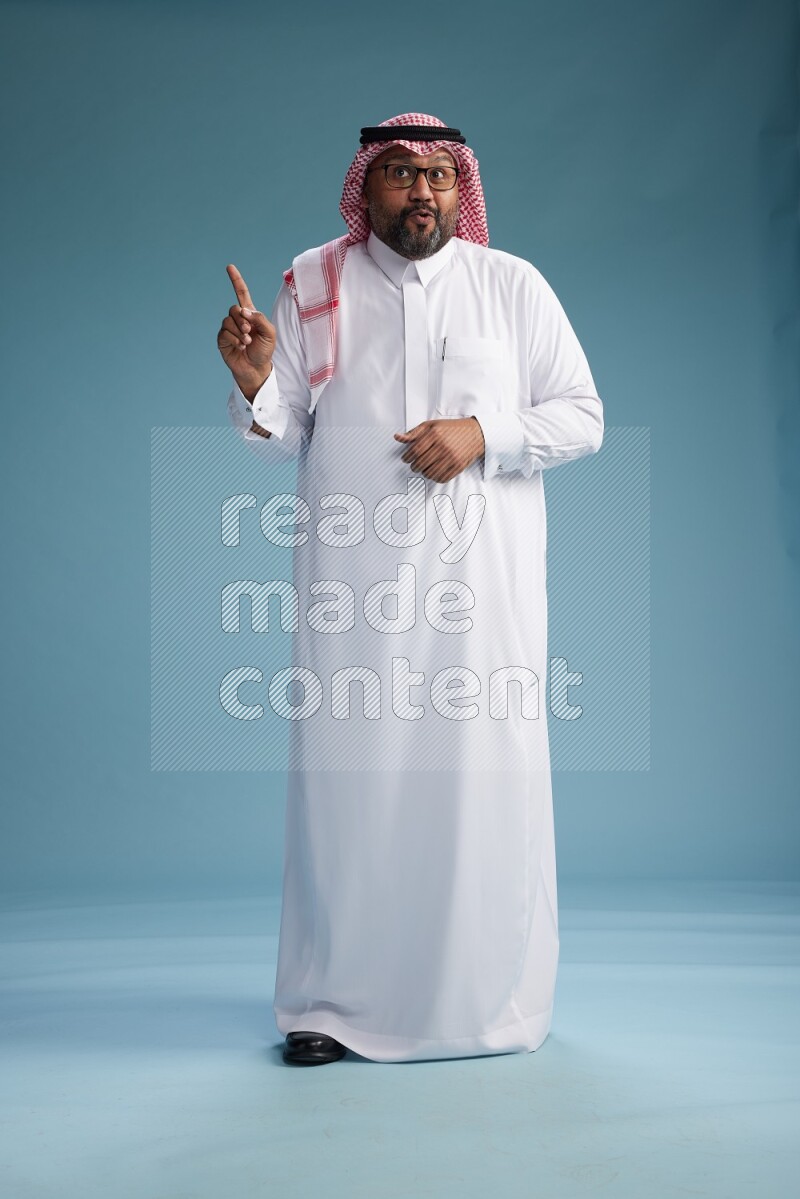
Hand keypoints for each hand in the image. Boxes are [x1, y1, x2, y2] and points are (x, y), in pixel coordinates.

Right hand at [217, 264, 276, 399]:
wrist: (256, 369)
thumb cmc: (265, 351)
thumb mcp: (270, 333)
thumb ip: (260, 318)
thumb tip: (243, 310)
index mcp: (250, 313)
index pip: (241, 293)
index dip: (236, 280)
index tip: (229, 267)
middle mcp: (238, 319)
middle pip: (234, 308)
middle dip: (243, 320)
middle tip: (250, 333)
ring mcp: (229, 328)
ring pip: (228, 320)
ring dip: (239, 332)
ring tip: (247, 343)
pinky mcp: (222, 339)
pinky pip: (224, 332)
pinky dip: (234, 339)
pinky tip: (240, 347)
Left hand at [394, 417, 484, 482]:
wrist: (475, 433)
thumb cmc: (451, 429)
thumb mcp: (431, 425)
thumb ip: (414, 433)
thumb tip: (397, 437)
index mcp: (435, 434)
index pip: (415, 450)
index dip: (407, 457)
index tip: (406, 459)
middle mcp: (443, 446)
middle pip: (421, 463)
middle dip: (414, 466)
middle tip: (414, 465)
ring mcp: (452, 457)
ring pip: (430, 473)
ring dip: (423, 473)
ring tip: (423, 468)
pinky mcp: (458, 466)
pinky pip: (442, 478)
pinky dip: (435, 477)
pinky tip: (434, 472)